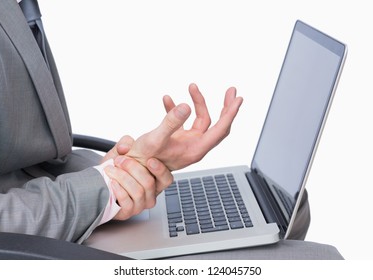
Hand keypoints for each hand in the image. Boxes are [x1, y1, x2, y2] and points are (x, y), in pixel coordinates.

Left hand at [103, 136, 172, 219]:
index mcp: (155, 180)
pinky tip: (112, 182)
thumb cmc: (115, 169)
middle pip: (149, 183)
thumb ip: (125, 144)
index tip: (150, 160)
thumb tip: (125, 146)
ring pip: (138, 192)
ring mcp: (140, 204)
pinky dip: (118, 190)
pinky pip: (127, 202)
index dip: (160, 170)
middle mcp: (150, 194)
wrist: (99, 184)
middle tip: (120, 160)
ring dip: (122, 178)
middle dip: (133, 169)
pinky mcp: (128, 212)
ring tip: (111, 170)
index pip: (166, 179)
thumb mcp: (120, 153)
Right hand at [123, 83, 242, 169]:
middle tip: (231, 91)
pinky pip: (183, 121)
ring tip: (192, 87)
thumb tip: (186, 106)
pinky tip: (167, 100)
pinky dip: (176, 109)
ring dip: (197, 103)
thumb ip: (170, 122)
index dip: (231, 114)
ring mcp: (188, 142)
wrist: (134, 170)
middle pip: (218, 125)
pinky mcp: (178, 139)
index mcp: (196, 149)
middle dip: (225, 107)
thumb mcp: (155, 139)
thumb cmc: (144, 160)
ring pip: (201, 120)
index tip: (238, 99)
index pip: (220, 130)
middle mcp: (195, 146)